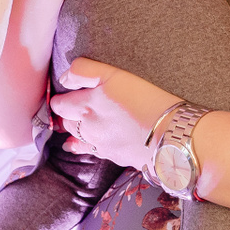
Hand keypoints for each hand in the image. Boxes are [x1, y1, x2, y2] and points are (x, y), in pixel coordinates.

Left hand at [49, 58, 178, 172]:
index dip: (60, 99)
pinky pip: (93, 151)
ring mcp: (100, 145)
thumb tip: (65, 78)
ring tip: (79, 124)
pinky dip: (87, 146)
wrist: (170, 135)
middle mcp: (88, 129)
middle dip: (67, 115)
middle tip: (73, 107)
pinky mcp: (114, 157)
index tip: (65, 95)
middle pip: (66, 123)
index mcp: (85, 107)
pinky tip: (88, 144)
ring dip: (76, 131)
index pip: (59, 105)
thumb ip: (84, 71)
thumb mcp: (115, 75)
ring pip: (77, 139)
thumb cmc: (146, 101)